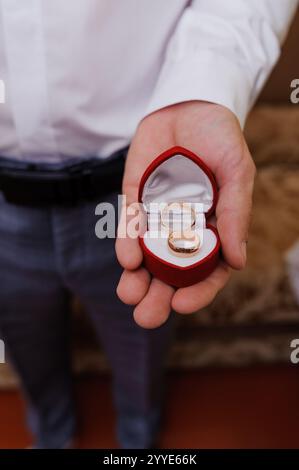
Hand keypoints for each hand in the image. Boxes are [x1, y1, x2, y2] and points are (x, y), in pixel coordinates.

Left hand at [116, 101, 254, 327]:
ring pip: (147, 255)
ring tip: (129, 296)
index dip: (197, 292)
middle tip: (146, 318)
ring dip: (137, 278)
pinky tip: (128, 258)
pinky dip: (127, 241)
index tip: (183, 305)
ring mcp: (158, 214)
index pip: (207, 270)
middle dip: (159, 296)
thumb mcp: (237, 172)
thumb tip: (239, 261)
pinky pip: (131, 224)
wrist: (189, 104)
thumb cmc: (221, 139)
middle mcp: (185, 228)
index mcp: (214, 228)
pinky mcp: (136, 197)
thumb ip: (236, 213)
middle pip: (172, 271)